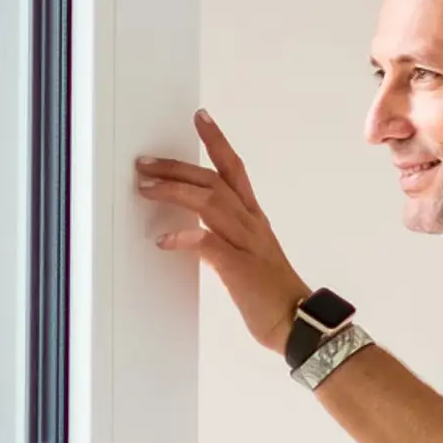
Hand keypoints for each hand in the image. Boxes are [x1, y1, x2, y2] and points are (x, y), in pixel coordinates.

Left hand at [135, 111, 312, 352]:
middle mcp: (251, 223)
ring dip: (174, 191)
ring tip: (145, 188)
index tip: (199, 118)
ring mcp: (246, 243)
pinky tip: (163, 238)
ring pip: (209, 202)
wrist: (297, 324)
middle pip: (213, 181)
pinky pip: (208, 244)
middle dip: (177, 167)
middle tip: (145, 161)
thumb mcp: (247, 256)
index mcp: (254, 218)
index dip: (217, 141)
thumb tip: (195, 229)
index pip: (235, 168)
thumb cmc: (270, 294)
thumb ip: (225, 237)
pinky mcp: (239, 267)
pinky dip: (184, 237)